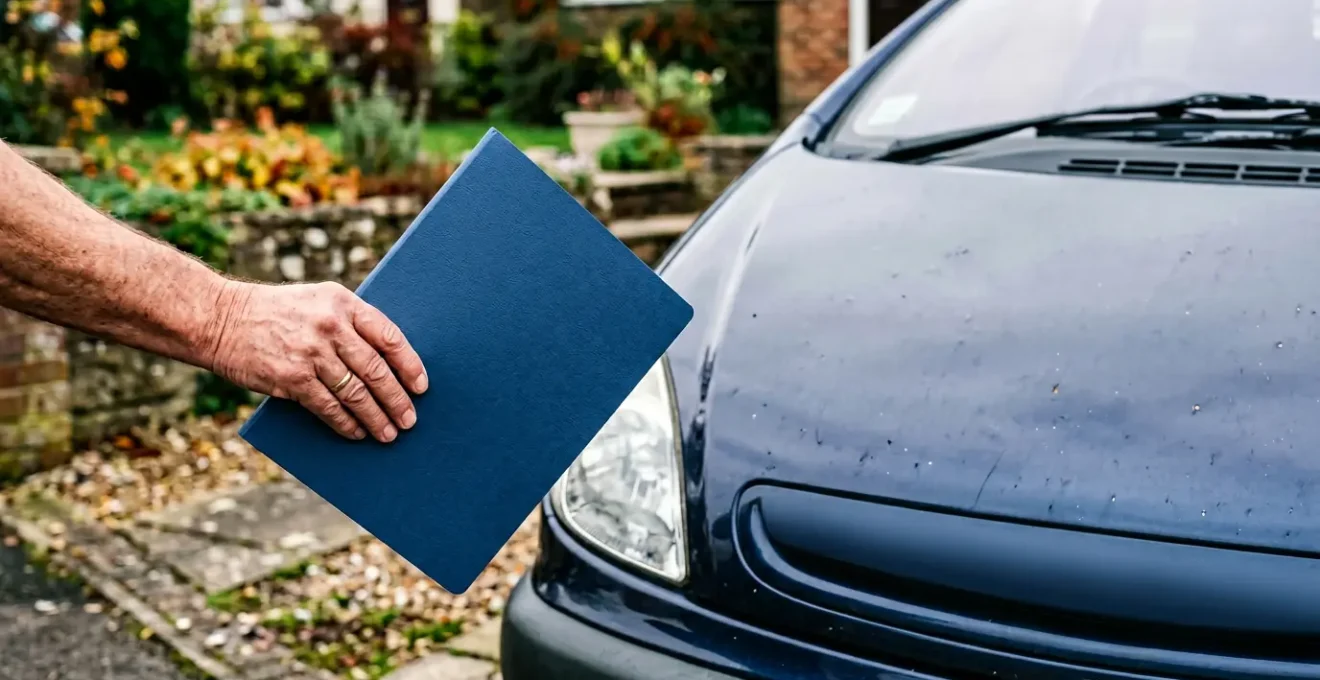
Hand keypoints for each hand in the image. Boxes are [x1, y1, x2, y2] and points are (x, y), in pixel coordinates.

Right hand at [206, 280, 427, 441]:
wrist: (219, 318)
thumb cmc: (276, 312)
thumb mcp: (317, 301)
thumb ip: (350, 323)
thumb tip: (387, 362)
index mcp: (342, 303)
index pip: (389, 336)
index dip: (409, 365)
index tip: (421, 386)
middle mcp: (330, 326)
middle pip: (376, 370)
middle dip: (397, 399)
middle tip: (409, 420)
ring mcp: (311, 353)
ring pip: (355, 393)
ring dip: (375, 418)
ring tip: (388, 433)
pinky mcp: (291, 378)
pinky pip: (328, 407)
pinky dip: (346, 423)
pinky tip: (357, 432)